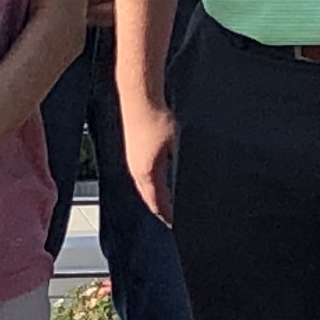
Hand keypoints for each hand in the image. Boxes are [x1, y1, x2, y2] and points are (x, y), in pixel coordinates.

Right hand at [122, 95, 176, 224]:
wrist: (137, 95)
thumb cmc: (155, 117)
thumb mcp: (177, 146)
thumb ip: (180, 166)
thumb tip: (187, 182)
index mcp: (146, 174)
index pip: (158, 204)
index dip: (169, 216)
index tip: (177, 224)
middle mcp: (136, 171)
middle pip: (149, 198)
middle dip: (161, 208)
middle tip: (173, 217)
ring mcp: (132, 160)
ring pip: (144, 186)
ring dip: (155, 195)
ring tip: (167, 202)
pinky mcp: (132, 150)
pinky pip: (142, 174)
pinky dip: (151, 182)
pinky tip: (159, 177)